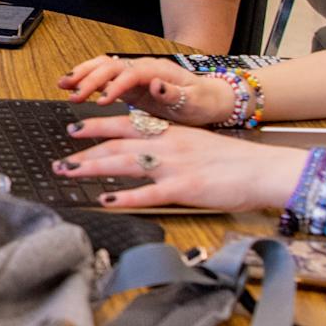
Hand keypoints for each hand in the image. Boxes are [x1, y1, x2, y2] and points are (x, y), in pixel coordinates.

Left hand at [55, 118, 305, 211]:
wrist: (264, 169)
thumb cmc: (235, 161)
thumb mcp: (198, 144)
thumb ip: (171, 145)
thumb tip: (147, 151)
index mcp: (171, 132)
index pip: (125, 125)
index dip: (96, 127)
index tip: (74, 130)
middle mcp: (167, 144)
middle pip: (116, 144)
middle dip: (84, 152)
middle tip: (61, 161)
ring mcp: (174, 165)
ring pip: (124, 163)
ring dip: (93, 168)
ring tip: (71, 174)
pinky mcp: (184, 188)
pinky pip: (148, 193)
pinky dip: (125, 196)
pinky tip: (106, 200)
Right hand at [56, 55, 235, 125]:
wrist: (210, 98)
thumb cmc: (203, 101)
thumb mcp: (194, 101)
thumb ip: (173, 93)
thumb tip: (155, 84)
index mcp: (158, 70)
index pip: (129, 73)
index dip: (113, 86)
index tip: (100, 101)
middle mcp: (143, 68)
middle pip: (110, 65)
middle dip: (88, 78)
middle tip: (71, 93)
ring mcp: (134, 74)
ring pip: (103, 67)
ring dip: (82, 74)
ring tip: (63, 84)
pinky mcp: (130, 85)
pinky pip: (104, 76)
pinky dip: (86, 78)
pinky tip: (72, 85)